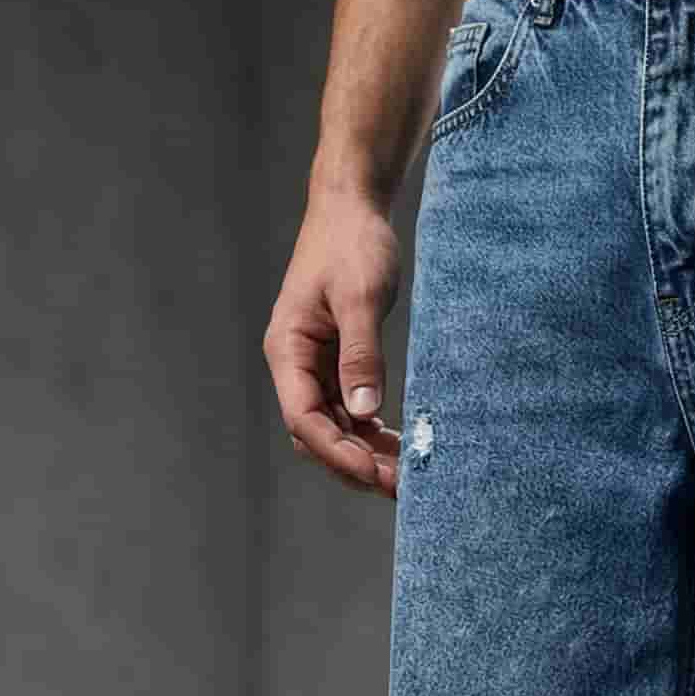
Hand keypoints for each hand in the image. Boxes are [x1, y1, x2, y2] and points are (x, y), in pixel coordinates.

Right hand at [263, 190, 402, 497]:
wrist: (352, 208)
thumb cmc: (352, 243)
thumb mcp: (359, 297)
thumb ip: (361, 354)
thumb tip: (365, 412)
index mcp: (287, 349)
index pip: (304, 419)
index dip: (338, 452)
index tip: (375, 473)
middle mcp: (295, 365)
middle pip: (316, 435)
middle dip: (354, 464)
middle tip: (401, 487)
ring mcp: (315, 368)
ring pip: (335, 429)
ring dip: (367, 455)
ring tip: (407, 476)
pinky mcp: (337, 364)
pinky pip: (351, 412)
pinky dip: (373, 434)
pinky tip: (401, 448)